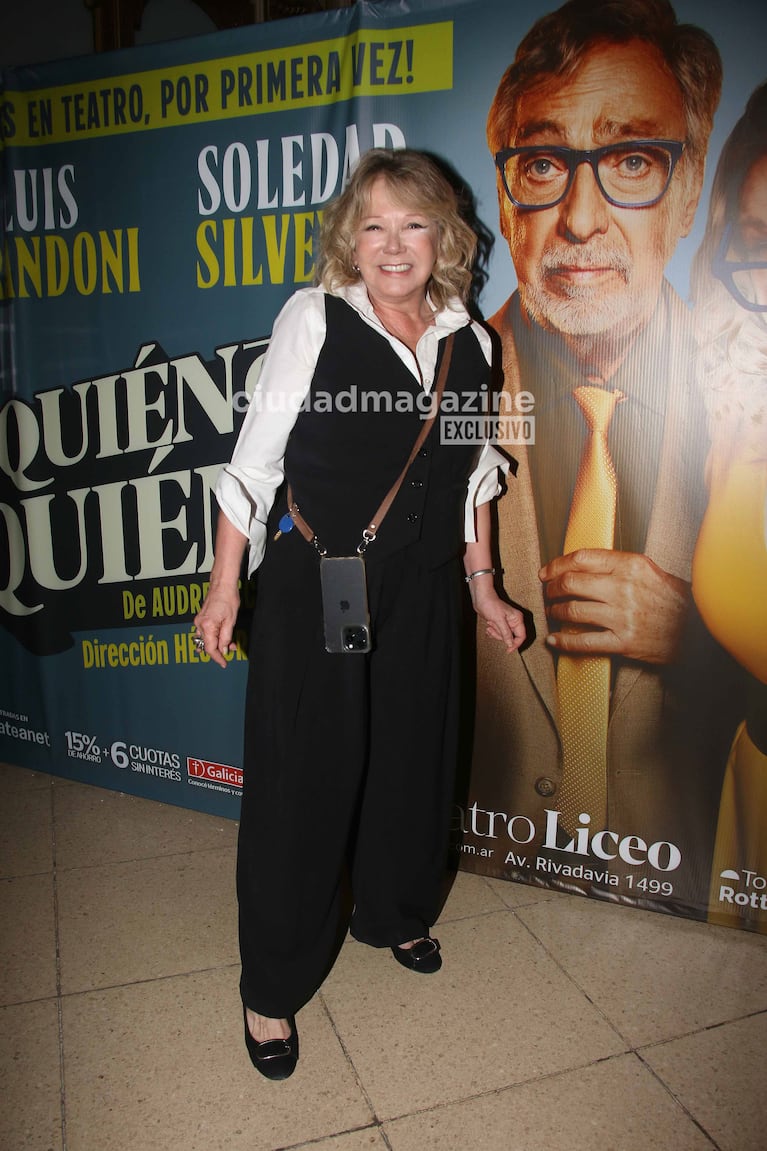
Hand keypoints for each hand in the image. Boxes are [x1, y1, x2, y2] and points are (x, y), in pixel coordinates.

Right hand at [193, 583, 239, 668]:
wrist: (222, 584)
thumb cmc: (228, 598)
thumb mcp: (231, 621)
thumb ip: (226, 638)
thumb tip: (224, 650)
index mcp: (207, 626)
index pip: (210, 649)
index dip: (218, 658)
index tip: (224, 663)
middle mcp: (199, 624)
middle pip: (207, 645)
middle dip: (219, 650)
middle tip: (232, 649)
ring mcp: (198, 621)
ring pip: (206, 639)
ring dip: (217, 643)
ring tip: (229, 642)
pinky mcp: (200, 618)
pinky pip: (205, 632)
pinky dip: (213, 636)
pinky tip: (222, 636)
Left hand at [470, 579, 526, 652]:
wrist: (481, 598)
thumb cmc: (490, 605)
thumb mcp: (498, 620)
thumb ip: (506, 633)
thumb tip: (511, 645)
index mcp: (517, 619)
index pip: (521, 636)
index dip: (515, 644)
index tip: (508, 650)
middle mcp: (514, 621)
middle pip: (511, 637)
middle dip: (500, 635)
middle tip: (492, 628)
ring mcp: (507, 623)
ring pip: (503, 636)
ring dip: (495, 633)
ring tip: (490, 624)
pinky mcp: (500, 624)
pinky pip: (498, 633)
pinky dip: (492, 631)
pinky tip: (488, 625)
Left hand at [539, 548, 689, 664]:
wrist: (699, 629)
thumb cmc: (674, 600)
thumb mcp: (650, 570)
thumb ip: (619, 566)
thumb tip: (582, 566)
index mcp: (630, 565)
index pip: (582, 558)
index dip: (557, 564)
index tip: (547, 572)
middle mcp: (624, 588)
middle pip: (572, 582)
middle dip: (552, 588)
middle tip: (548, 592)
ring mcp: (622, 616)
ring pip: (573, 610)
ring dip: (555, 611)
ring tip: (553, 611)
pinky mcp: (623, 642)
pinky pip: (584, 641)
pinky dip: (564, 641)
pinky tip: (555, 639)